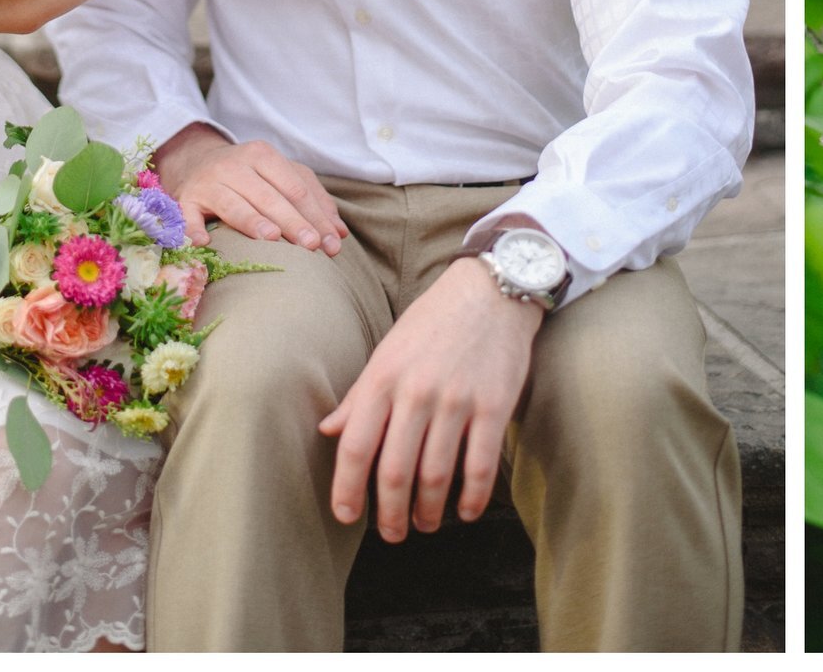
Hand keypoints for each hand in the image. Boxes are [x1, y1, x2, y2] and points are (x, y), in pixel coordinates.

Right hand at [154, 122, 345, 255]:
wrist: (195, 162)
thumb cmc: (249, 175)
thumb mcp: (281, 176)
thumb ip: (312, 199)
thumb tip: (338, 234)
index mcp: (263, 155)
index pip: (295, 188)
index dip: (315, 215)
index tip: (331, 242)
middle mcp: (235, 165)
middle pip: (269, 197)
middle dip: (293, 222)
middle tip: (312, 246)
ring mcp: (208, 182)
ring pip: (234, 203)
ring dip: (252, 221)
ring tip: (272, 238)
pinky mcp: (185, 200)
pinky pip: (188, 216)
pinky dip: (194, 229)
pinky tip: (205, 243)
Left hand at [320, 256, 542, 538]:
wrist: (492, 290)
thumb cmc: (433, 322)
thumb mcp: (387, 351)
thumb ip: (359, 395)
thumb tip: (328, 431)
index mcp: (383, 378)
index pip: (355, 447)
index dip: (347, 490)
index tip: (348, 516)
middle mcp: (416, 391)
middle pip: (394, 472)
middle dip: (390, 514)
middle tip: (392, 533)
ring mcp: (457, 400)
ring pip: (435, 475)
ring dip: (428, 511)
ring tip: (424, 522)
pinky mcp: (494, 405)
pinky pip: (480, 465)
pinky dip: (471, 497)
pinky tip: (465, 511)